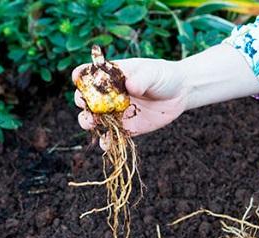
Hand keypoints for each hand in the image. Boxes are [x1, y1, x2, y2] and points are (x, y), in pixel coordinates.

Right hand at [72, 58, 187, 140]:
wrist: (180, 94)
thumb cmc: (163, 76)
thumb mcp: (153, 73)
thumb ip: (142, 79)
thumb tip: (130, 86)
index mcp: (112, 76)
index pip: (89, 75)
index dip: (81, 77)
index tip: (78, 80)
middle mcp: (110, 95)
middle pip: (87, 99)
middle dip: (82, 103)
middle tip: (86, 106)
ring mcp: (117, 112)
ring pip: (95, 119)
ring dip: (89, 122)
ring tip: (91, 123)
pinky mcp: (127, 127)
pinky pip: (112, 136)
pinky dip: (107, 142)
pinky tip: (106, 143)